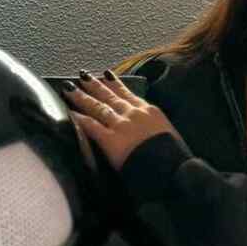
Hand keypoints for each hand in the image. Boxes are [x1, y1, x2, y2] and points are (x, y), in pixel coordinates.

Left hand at [60, 69, 183, 173]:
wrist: (175, 170)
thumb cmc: (176, 158)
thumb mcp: (170, 135)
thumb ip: (156, 129)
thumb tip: (149, 133)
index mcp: (150, 112)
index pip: (129, 93)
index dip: (115, 84)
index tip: (106, 75)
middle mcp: (134, 114)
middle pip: (110, 95)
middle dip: (95, 85)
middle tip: (83, 75)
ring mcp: (122, 126)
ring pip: (98, 106)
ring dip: (82, 96)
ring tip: (70, 88)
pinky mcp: (112, 141)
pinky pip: (91, 126)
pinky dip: (79, 118)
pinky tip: (70, 112)